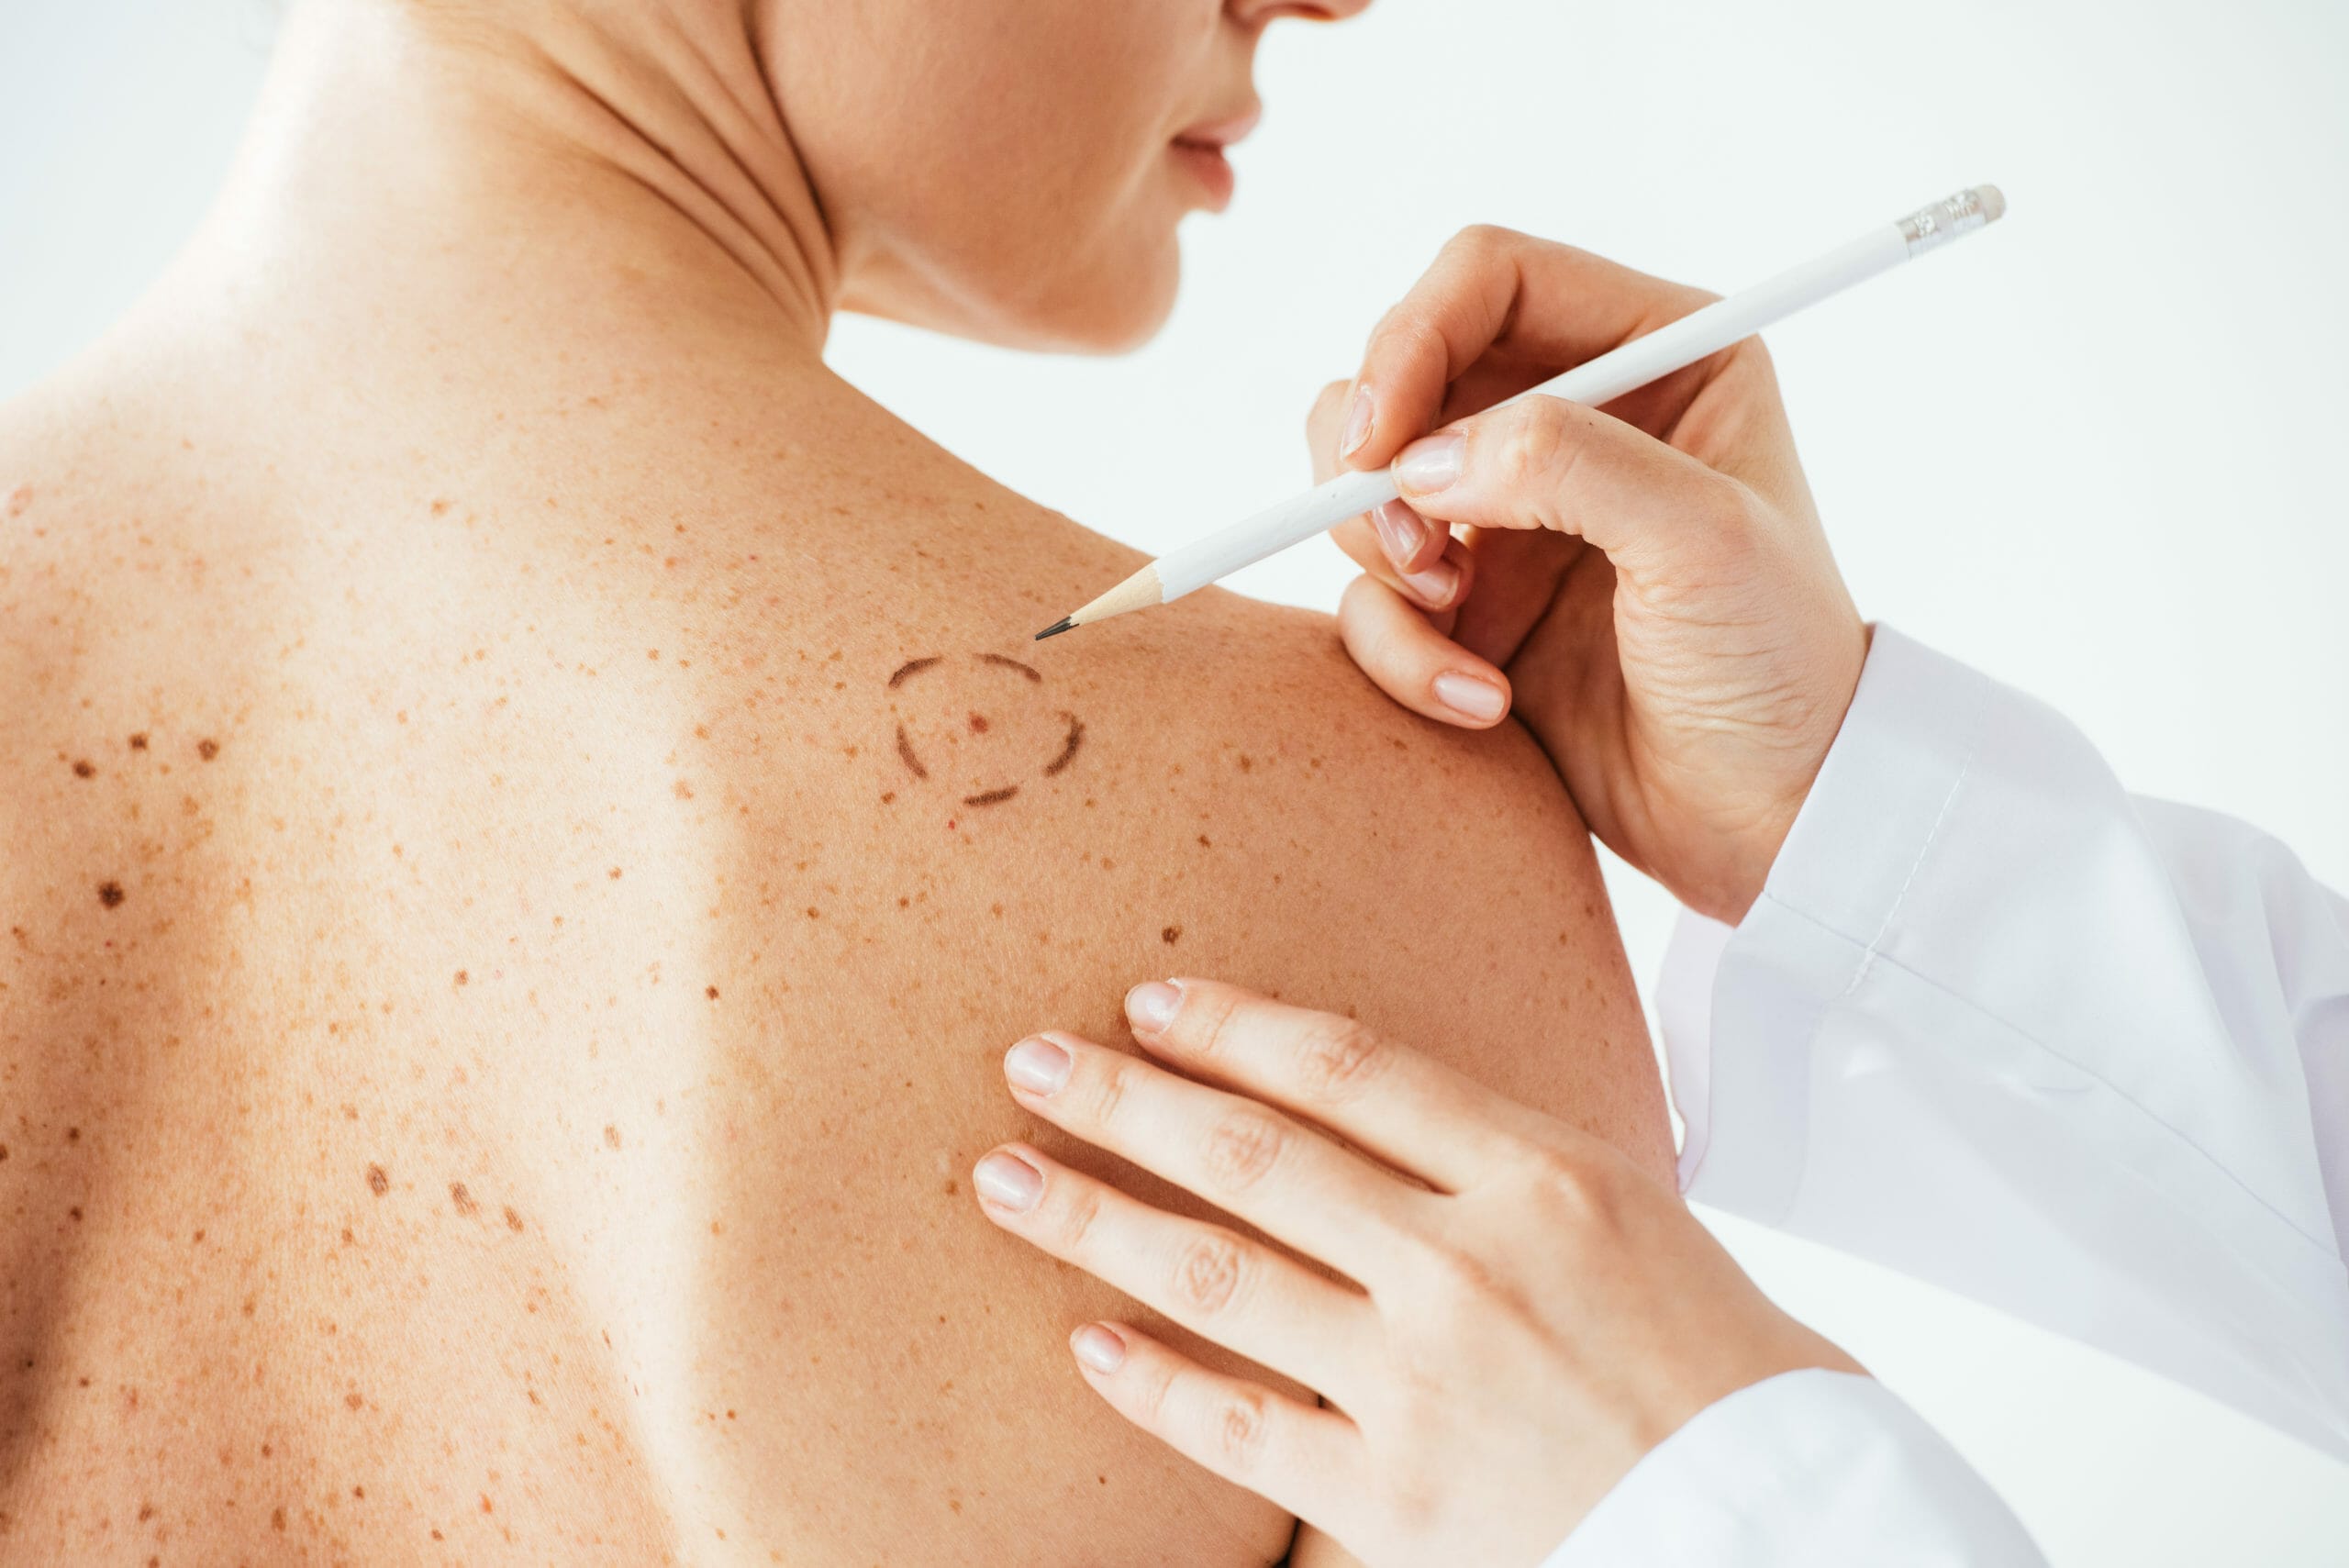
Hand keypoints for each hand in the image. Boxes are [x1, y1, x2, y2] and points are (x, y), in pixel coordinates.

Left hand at [971, 977, 1858, 1567]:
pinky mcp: (1396, 1497)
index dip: (1232, 1027)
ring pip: (1218, 1276)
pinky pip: (1238, 1426)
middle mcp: (1468, 1263)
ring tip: (1007, 1178)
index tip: (1150, 1002)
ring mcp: (1423, 1381)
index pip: (1348, 1069)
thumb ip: (1503, 1168)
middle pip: (1255, 1154)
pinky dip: (1152, 1381)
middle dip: (1125, 1100)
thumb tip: (1378, 1126)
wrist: (1794, 1529)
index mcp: (1543, 1175)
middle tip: (1030, 1063)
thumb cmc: (1732, 1372)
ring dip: (1095, 1220)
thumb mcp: (1638, 1221)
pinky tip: (1087, 1344)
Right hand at [1306, 226, 1867, 921]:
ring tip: (1452, 617)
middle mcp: (1572, 417)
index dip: (1413, 336)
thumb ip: (1568, 464)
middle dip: (1376, 455)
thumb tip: (1422, 455)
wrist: (1771, 821)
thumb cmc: (1776, 667)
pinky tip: (1479, 702)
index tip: (1380, 435)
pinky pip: (1373, 596)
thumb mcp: (1702, 541)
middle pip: (1401, 369)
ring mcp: (1511, 511)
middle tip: (1408, 544)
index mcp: (1655, 354)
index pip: (1489, 278)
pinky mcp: (1470, 603)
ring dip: (1378, 552)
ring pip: (1366, 481)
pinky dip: (1399, 649)